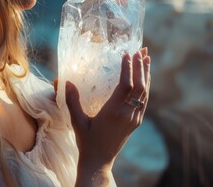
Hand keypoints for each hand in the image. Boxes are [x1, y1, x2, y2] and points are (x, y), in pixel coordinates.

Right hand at [65, 47, 150, 184]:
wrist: (99, 161)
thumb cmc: (86, 141)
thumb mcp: (77, 122)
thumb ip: (72, 101)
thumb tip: (66, 81)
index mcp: (113, 112)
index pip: (125, 85)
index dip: (128, 68)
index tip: (127, 53)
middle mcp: (127, 114)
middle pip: (140, 86)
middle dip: (141, 66)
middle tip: (140, 49)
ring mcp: (134, 118)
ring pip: (145, 92)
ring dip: (146, 74)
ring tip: (146, 58)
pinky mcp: (136, 122)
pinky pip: (144, 100)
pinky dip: (146, 86)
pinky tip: (145, 77)